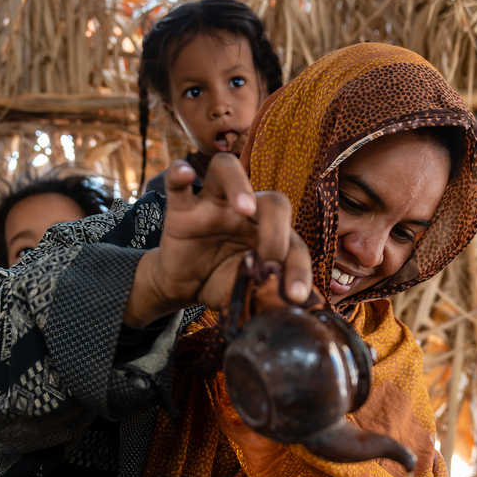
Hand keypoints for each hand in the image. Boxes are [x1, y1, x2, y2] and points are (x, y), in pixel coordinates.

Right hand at [124, 154, 313, 326]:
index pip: (294, 243)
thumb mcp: (247, 291)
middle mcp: (245, 212)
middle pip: (272, 201)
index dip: (299, 269)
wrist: (185, 286)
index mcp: (269, 232)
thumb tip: (291, 306)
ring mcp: (212, 204)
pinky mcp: (181, 210)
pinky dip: (179, 174)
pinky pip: (177, 184)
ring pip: (227, 170)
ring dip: (239, 185)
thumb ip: (267, 293)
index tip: (295, 295)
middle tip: (270, 258)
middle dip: (277, 230)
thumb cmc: (222, 281)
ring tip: (245, 209)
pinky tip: (185, 174)